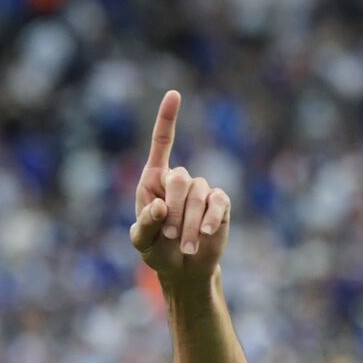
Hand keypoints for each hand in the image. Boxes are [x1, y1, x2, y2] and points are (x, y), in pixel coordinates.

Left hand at [130, 91, 230, 289]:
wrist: (182, 268)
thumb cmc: (156, 250)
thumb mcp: (142, 242)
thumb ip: (145, 225)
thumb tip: (159, 206)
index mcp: (154, 181)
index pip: (162, 143)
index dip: (167, 119)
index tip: (174, 94)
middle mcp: (178, 180)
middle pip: (179, 178)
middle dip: (173, 209)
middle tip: (169, 235)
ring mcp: (201, 190)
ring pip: (198, 195)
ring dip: (189, 223)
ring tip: (184, 245)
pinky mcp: (220, 203)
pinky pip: (217, 203)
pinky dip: (208, 221)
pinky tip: (205, 235)